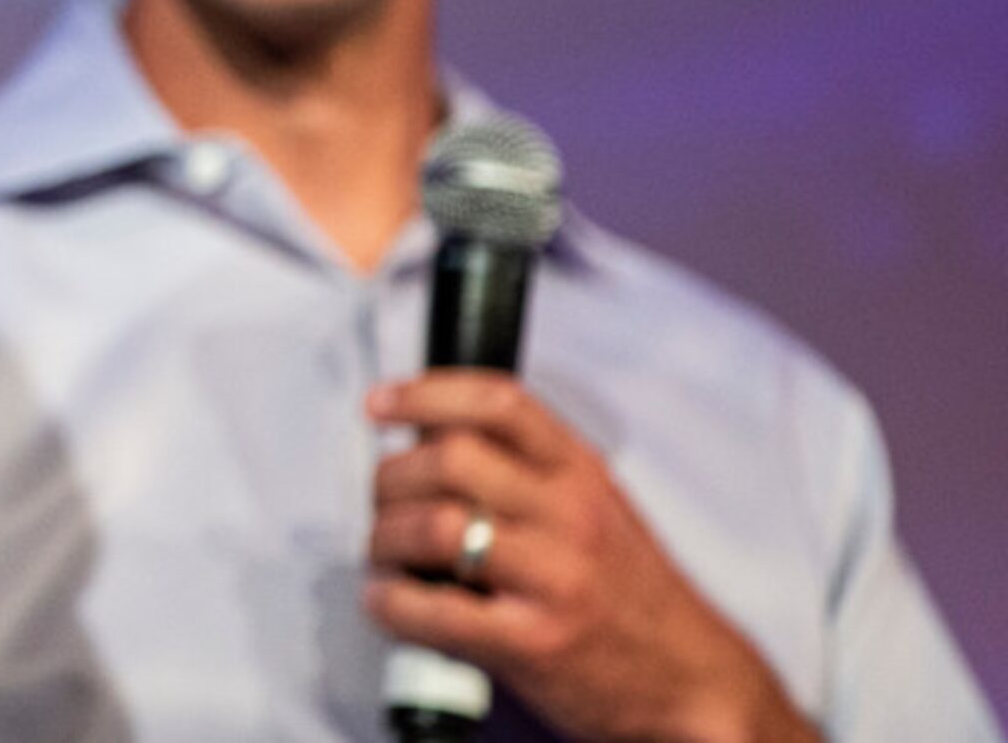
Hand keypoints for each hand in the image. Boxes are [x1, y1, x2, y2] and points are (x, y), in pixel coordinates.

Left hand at [364, 373, 817, 742]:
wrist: (694, 682)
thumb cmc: (630, 593)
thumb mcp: (595, 506)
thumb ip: (527, 469)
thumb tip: (428, 438)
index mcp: (580, 472)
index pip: (497, 401)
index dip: (425, 392)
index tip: (379, 404)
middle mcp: (569, 515)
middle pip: (447, 458)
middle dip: (390, 477)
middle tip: (382, 502)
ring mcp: (554, 579)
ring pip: (433, 525)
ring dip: (383, 538)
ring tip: (383, 553)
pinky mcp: (534, 644)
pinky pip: (434, 610)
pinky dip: (390, 602)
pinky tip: (387, 601)